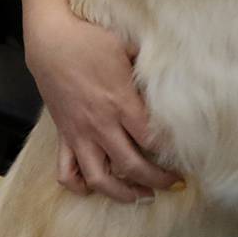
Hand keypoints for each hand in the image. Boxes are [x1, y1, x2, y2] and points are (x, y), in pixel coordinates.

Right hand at [25, 8, 182, 201]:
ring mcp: (79, 133)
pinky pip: (66, 172)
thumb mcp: (129, 46)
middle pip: (131, 165)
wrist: (51, 40)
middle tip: (174, 184)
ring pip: (98, 178)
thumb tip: (175, 66)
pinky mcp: (63, 135)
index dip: (170, 152)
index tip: (186, 155)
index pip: (150, 139)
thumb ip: (150, 63)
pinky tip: (95, 187)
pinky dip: (79, 185)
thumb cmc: (91, 39)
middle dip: (156, 180)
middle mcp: (100, 124)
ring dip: (121, 193)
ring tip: (141, 197)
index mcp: (121, 102)